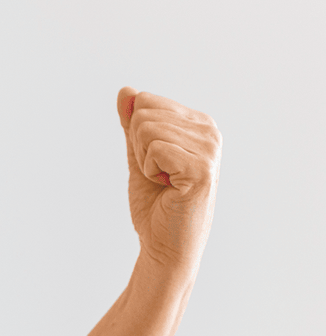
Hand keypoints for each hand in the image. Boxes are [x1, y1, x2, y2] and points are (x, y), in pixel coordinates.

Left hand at [117, 87, 220, 275]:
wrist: (164, 245)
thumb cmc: (155, 205)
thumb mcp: (138, 156)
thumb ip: (133, 125)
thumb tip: (126, 91)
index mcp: (198, 124)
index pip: (145, 101)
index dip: (135, 135)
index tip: (154, 162)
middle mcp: (209, 131)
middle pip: (143, 113)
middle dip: (138, 148)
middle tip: (158, 175)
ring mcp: (209, 148)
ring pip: (146, 130)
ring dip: (144, 161)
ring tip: (165, 182)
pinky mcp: (202, 168)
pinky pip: (155, 149)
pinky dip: (150, 170)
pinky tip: (169, 187)